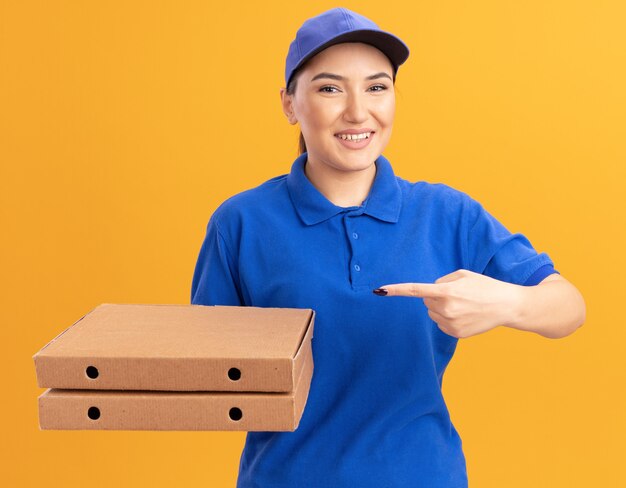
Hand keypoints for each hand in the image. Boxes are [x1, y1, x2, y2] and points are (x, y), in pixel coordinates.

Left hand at [373, 269, 522, 338]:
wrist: (507, 306)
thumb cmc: (484, 286)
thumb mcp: (462, 275)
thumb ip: (441, 281)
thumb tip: (429, 292)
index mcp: (446, 292)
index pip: (415, 290)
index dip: (396, 290)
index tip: (379, 290)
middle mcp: (446, 309)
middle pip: (426, 301)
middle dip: (436, 296)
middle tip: (458, 294)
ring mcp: (450, 324)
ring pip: (433, 313)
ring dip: (442, 308)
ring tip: (464, 305)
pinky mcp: (455, 334)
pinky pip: (441, 323)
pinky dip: (449, 318)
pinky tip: (466, 315)